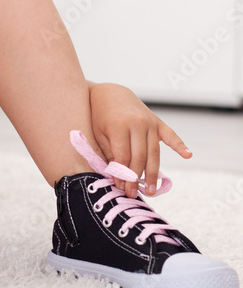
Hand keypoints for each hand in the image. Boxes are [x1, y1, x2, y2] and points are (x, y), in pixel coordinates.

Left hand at [89, 83, 191, 197]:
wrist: (110, 94)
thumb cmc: (100, 116)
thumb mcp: (99, 133)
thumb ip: (110, 152)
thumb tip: (118, 176)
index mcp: (119, 126)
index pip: (123, 156)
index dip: (121, 174)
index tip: (119, 187)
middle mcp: (137, 123)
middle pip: (139, 157)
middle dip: (135, 178)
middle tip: (132, 193)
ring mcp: (149, 122)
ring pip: (153, 152)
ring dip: (152, 172)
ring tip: (150, 190)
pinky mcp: (157, 122)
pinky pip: (170, 135)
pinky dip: (180, 145)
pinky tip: (188, 155)